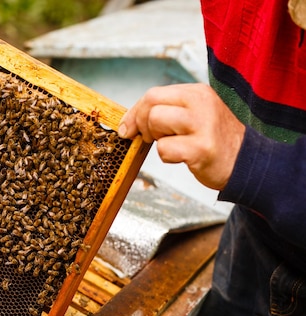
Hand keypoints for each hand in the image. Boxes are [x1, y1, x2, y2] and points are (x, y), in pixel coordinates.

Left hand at [118, 83, 245, 190]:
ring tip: (173, 145)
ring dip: (156, 139)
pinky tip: (183, 157)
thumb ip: (167, 111)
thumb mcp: (194, 115)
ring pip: (155, 122)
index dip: (134, 112)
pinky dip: (167, 157)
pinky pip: (164, 149)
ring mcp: (202, 125)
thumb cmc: (212, 140)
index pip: (153, 94)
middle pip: (150, 105)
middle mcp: (201, 103)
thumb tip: (129, 121)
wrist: (247, 163)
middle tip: (152, 138)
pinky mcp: (201, 148)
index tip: (128, 128)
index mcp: (197, 93)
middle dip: (142, 124)